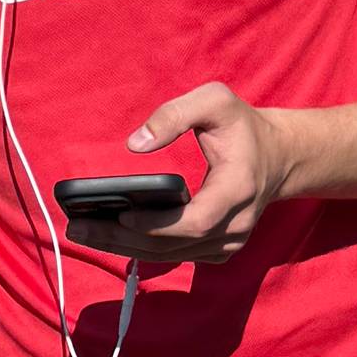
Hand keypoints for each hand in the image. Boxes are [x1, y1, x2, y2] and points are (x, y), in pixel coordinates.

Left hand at [78, 82, 296, 264]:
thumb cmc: (242, 126)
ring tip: (82, 234)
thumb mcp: (215, 100)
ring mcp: (229, 242)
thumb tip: (135, 144)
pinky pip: (175, 255)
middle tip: (78, 228)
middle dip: (123, 238)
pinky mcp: (218, 250)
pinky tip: (108, 237)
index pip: (196, 220)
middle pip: (174, 244)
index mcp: (238, 188)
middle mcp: (236, 224)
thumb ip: (175, 114)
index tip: (121, 214)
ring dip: (124, 247)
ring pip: (171, 255)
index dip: (158, 224)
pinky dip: (140, 248)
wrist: (278, 157)